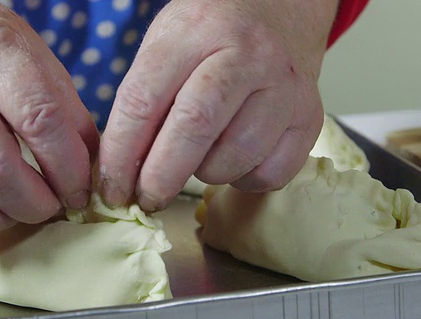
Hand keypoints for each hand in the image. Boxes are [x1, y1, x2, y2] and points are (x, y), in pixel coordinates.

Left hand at [99, 0, 337, 210]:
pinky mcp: (310, 118)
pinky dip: (244, 179)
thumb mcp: (167, 45)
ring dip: (205, 174)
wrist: (279, 12)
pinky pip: (270, 174)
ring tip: (200, 156)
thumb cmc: (213, 35)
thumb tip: (122, 174)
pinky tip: (236, 158)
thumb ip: (143, 101)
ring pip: (235, 158)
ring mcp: (286, 87)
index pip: (144, 99)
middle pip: (195, 127)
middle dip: (161, 177)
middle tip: (146, 198)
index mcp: (197, 31)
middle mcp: (249, 55)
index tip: (111, 187)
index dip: (120, 154)